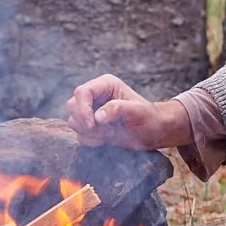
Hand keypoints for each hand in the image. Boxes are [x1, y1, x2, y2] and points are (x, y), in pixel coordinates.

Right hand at [66, 74, 191, 150]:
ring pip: (73, 121)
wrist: (153, 132)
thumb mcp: (137, 112)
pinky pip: (79, 135)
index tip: (93, 124)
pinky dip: (91, 140)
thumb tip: (97, 116)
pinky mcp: (91, 126)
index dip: (83, 109)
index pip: (81, 92)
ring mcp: (91, 111)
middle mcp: (96, 96)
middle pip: (72, 106)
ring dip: (90, 133)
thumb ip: (118, 109)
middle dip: (86, 122)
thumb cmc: (149, 118)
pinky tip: (107, 139)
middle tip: (107, 130)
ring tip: (110, 133)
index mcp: (105, 85)